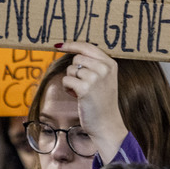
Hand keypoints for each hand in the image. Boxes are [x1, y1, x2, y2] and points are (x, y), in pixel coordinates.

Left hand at [56, 42, 127, 162]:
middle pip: (77, 58)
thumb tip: (68, 47)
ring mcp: (95, 78)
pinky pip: (66, 80)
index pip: (88, 47)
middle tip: (82, 84)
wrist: (106, 123)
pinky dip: (68, 88)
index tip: (59, 45)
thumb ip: (93, 63)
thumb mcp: (104, 78)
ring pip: (71, 70)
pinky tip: (77, 96)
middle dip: (74, 71)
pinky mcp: (85, 88)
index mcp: (110, 63)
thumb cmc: (101, 101)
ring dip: (71, 80)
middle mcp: (104, 68)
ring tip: (82, 91)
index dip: (72, 45)